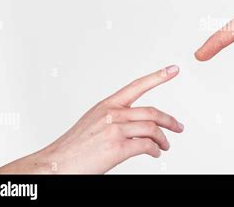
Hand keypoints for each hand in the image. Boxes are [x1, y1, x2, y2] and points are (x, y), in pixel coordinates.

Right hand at [0, 65, 183, 173]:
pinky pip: (146, 145)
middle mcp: (112, 114)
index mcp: (106, 105)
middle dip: (169, 120)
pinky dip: (155, 149)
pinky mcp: (118, 147)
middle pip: (151, 112)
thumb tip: (133, 124)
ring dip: (163, 138)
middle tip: (178, 126)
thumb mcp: (93, 123)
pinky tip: (155, 152)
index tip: (172, 70)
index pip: (137, 86)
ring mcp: (115, 130)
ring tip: (165, 145)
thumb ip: (113, 119)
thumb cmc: (72, 148)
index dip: (157, 77)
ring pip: (152, 128)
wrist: (55, 164)